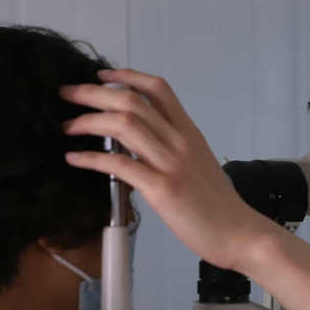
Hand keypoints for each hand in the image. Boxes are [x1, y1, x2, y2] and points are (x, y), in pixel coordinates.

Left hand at [61, 68, 309, 309]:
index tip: (101, 76)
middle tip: (68, 95)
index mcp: (190, 134)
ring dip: (89, 121)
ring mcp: (172, 164)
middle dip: (93, 93)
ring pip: (124, 124)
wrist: (240, 234)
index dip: (126, 76)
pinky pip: (120, 165)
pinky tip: (75, 160)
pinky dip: (92, 159)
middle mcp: (180, 142)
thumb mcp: (200, 166)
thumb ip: (174, 152)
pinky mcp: (163, 189)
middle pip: (133, 101)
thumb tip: (141, 149)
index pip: (158, 89)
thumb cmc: (220, 207)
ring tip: (69, 127)